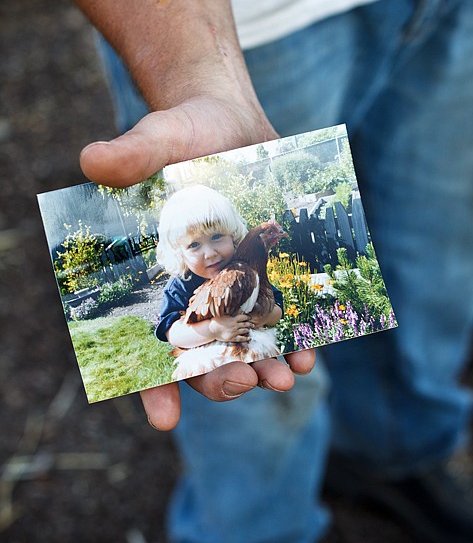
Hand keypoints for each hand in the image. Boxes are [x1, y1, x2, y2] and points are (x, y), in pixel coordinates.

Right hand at [66, 0, 315, 428]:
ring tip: (283, 377)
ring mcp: (235, 291)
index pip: (148, 345)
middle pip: (203, 357)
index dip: (153, 385)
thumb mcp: (158, 139)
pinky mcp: (268, 277)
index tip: (165, 419)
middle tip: (242, 381)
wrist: (228, 123)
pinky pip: (282, 321)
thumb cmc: (182, 133)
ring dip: (264, 368)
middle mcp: (195, 295)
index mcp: (158, 281)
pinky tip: (309, 353)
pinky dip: (295, 341)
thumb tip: (93, 161)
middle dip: (221, 378)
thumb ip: (131, 156)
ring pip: (247, 348)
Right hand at [209, 314, 252, 341]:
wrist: (211, 330)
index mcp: (233, 319)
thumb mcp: (223, 315)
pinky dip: (246, 338)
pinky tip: (249, 338)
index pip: (244, 317)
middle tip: (253, 325)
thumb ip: (229, 313)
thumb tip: (233, 308)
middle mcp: (235, 325)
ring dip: (248, 330)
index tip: (250, 318)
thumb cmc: (216, 321)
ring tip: (250, 330)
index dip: (248, 317)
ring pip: (244, 331)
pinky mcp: (232, 338)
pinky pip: (241, 338)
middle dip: (250, 324)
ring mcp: (234, 332)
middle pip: (246, 324)